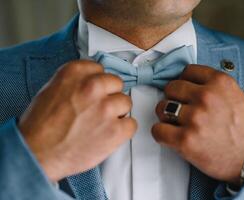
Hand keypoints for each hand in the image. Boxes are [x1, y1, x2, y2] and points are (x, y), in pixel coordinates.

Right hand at [19, 60, 136, 181]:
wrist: (37, 153)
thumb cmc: (41, 126)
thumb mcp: (52, 89)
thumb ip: (76, 82)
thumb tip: (94, 82)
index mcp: (75, 73)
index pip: (101, 69)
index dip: (98, 84)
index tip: (95, 93)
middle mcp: (92, 86)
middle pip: (117, 84)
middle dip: (109, 96)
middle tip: (99, 110)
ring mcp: (106, 108)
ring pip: (126, 102)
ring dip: (117, 113)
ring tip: (102, 124)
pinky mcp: (115, 129)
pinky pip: (132, 124)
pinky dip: (123, 130)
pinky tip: (109, 135)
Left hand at [152, 65, 243, 184]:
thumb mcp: (237, 96)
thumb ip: (213, 87)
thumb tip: (188, 84)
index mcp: (220, 82)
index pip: (188, 70)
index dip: (184, 81)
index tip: (185, 91)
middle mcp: (206, 97)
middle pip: (171, 87)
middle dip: (173, 97)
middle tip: (180, 108)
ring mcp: (195, 118)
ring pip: (162, 107)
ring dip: (165, 115)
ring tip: (175, 123)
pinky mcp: (185, 140)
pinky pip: (158, 130)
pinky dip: (161, 133)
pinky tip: (170, 136)